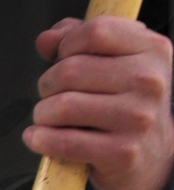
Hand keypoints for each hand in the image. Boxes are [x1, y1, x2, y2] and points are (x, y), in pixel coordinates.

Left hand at [23, 16, 173, 189]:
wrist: (152, 157)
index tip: (61, 59)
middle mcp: (149, 81)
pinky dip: (41, 139)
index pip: (95, 32)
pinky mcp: (122, 153)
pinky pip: (65, 141)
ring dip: (42, 113)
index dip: (66, 44)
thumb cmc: (126, 105)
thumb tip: (46, 40)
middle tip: (50, 96)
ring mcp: (138, 118)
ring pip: (64, 104)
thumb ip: (78, 41)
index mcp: (152, 50)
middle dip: (48, 83)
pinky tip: (37, 137)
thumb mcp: (115, 63)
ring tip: (46, 118)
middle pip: (71, 69)